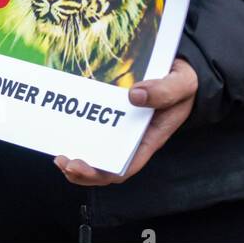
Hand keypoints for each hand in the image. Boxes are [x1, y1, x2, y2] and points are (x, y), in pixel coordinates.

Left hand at [54, 57, 198, 186]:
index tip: (80, 166)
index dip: (102, 172)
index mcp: (150, 138)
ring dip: (78, 158)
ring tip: (59, 155)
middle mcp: (134, 137)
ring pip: (100, 151)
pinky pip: (97, 127)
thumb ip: (164, 91)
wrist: (183, 69)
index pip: (125, 165)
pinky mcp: (116, 112)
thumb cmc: (184, 83)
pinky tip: (67, 126)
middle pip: (108, 165)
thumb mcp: (182, 84)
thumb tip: (135, 96)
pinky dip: (80, 131)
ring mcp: (124, 126)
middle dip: (84, 171)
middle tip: (62, 161)